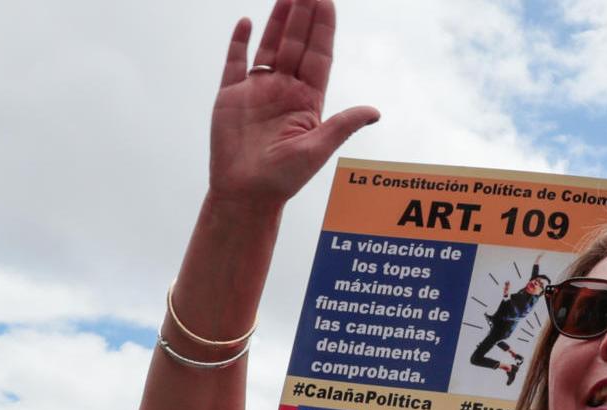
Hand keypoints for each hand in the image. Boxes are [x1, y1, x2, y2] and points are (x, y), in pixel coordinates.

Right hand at [208, 0, 378, 211]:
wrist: (245, 194)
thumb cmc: (283, 179)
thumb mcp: (317, 149)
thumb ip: (343, 125)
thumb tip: (375, 111)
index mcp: (308, 100)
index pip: (318, 55)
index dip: (322, 28)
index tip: (327, 1)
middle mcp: (284, 90)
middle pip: (296, 44)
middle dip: (302, 15)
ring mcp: (257, 90)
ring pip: (270, 46)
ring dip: (278, 21)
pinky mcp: (231, 95)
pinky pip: (235, 62)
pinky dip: (240, 42)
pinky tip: (248, 21)